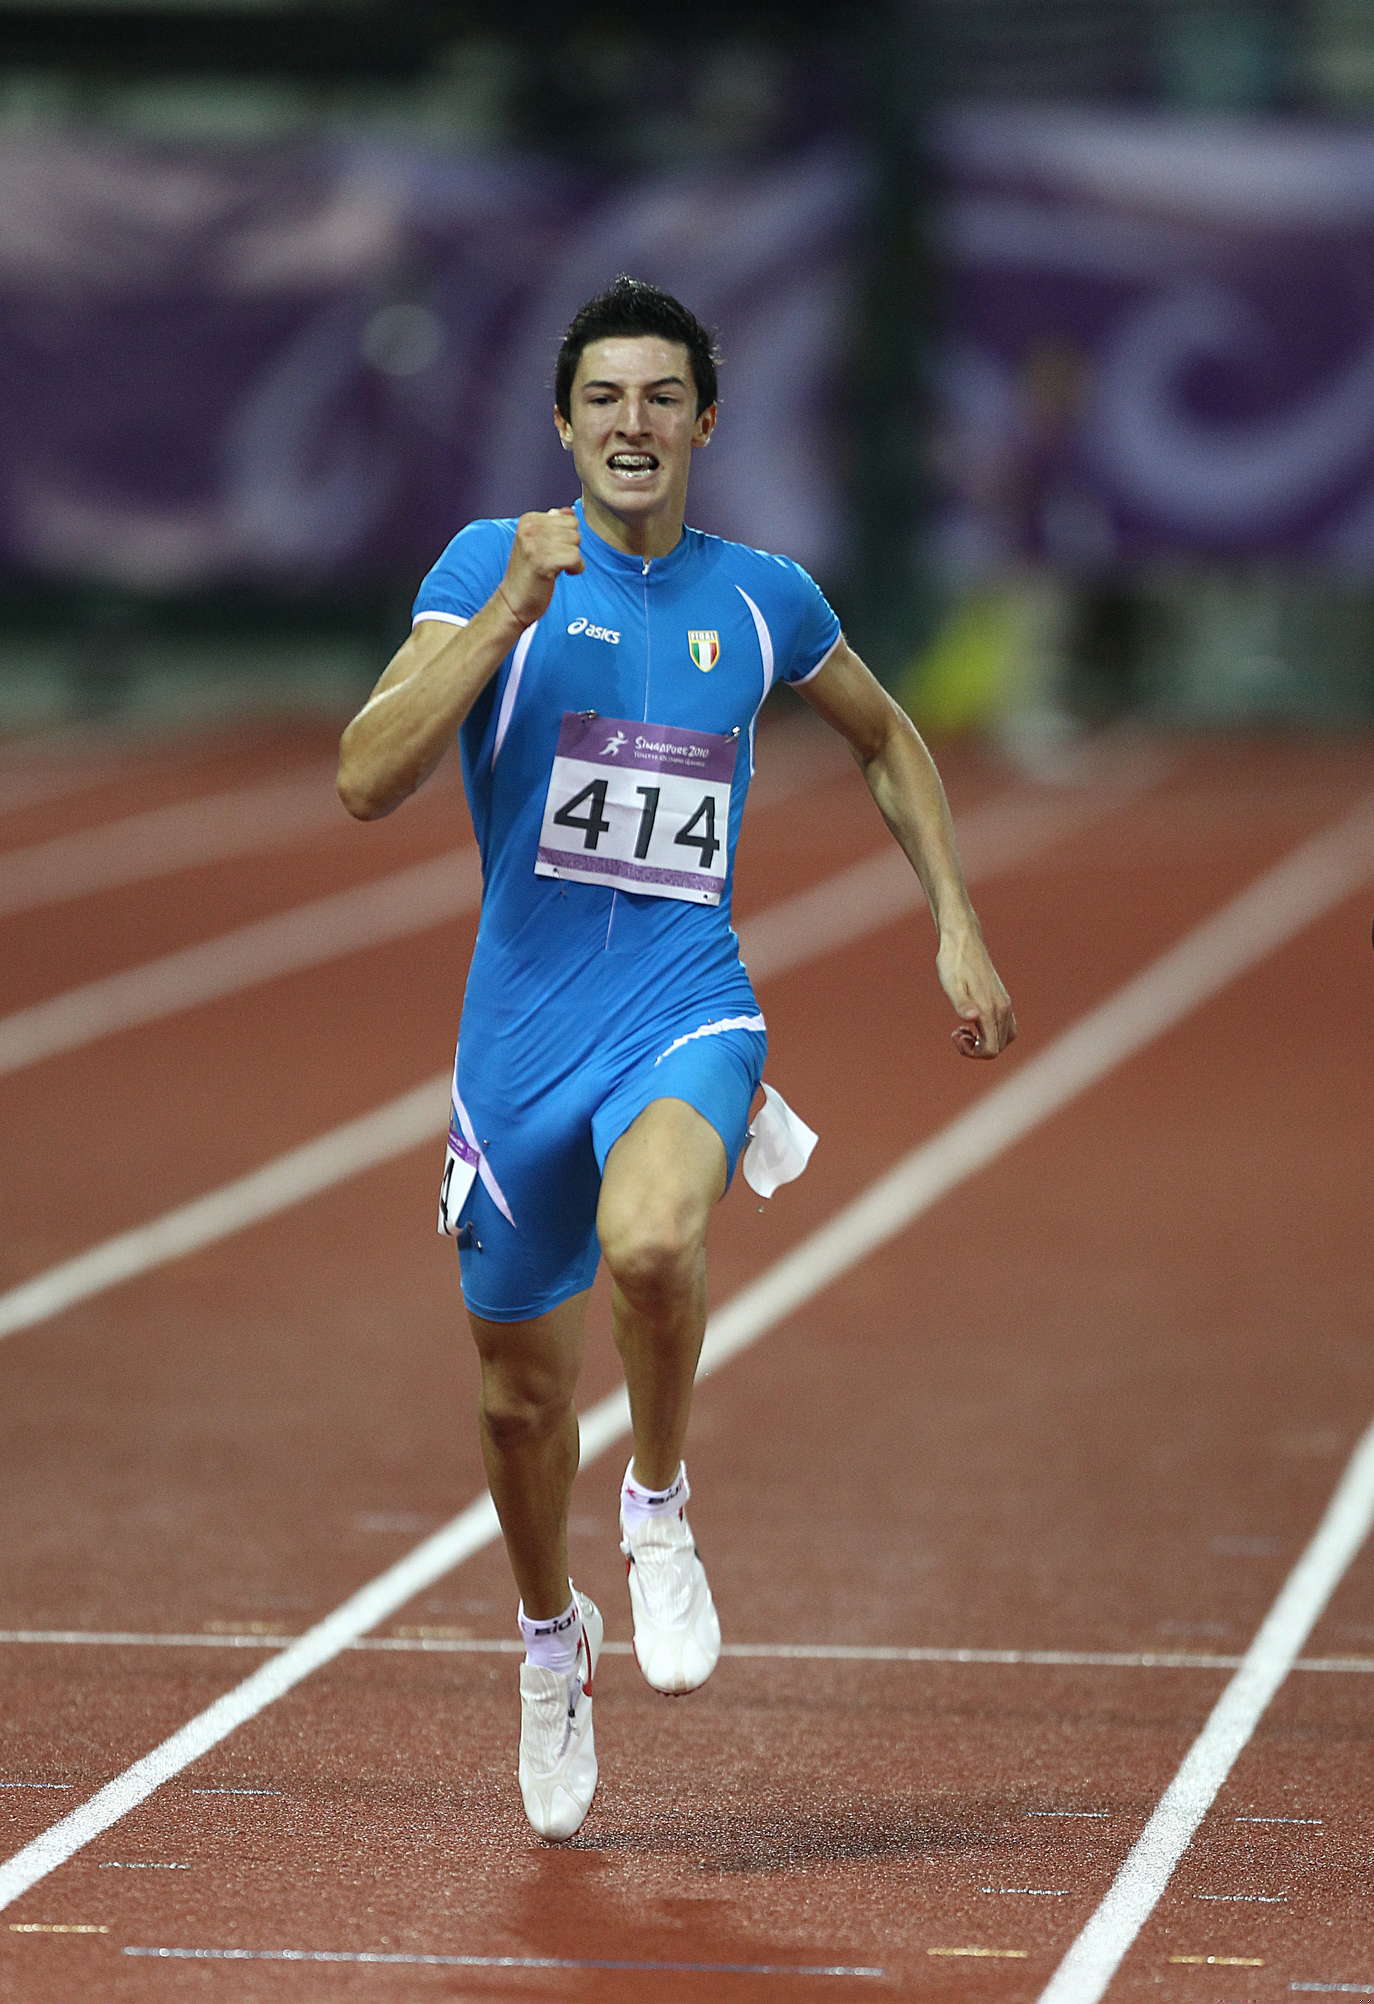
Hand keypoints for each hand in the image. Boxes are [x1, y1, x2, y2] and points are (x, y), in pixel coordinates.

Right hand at [498, 508, 583, 625]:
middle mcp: (530, 528)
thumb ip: (552, 525)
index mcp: (528, 519)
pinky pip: (575, 557)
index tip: (553, 550)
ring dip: (573, 559)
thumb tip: (568, 510)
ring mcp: (534, 544)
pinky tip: (564, 574)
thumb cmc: (529, 573)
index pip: (568, 517)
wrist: (513, 601)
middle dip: (571, 547)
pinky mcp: (542, 561)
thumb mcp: (538, 542)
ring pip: (576, 542)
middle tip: (555, 560)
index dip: (567, 537)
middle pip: (574, 529)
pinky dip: (576, 568)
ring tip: (556, 568)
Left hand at [937, 929, 1016, 1059]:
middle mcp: (1003, 1009)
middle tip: (956, 1032)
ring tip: (963, 1029)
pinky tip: (972, 1021)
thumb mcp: (951, 984)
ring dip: (985, 1041)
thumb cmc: (953, 963)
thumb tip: (971, 1018)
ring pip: (1004, 1038)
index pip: (992, 1050)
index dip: (973, 1053)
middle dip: (976, 1049)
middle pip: (999, 1047)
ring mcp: (1005, 1004)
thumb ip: (961, 1003)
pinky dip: (990, 1032)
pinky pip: (1005, 1027)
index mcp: (990, 1010)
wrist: (963, 940)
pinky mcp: (1002, 999)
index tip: (956, 1034)